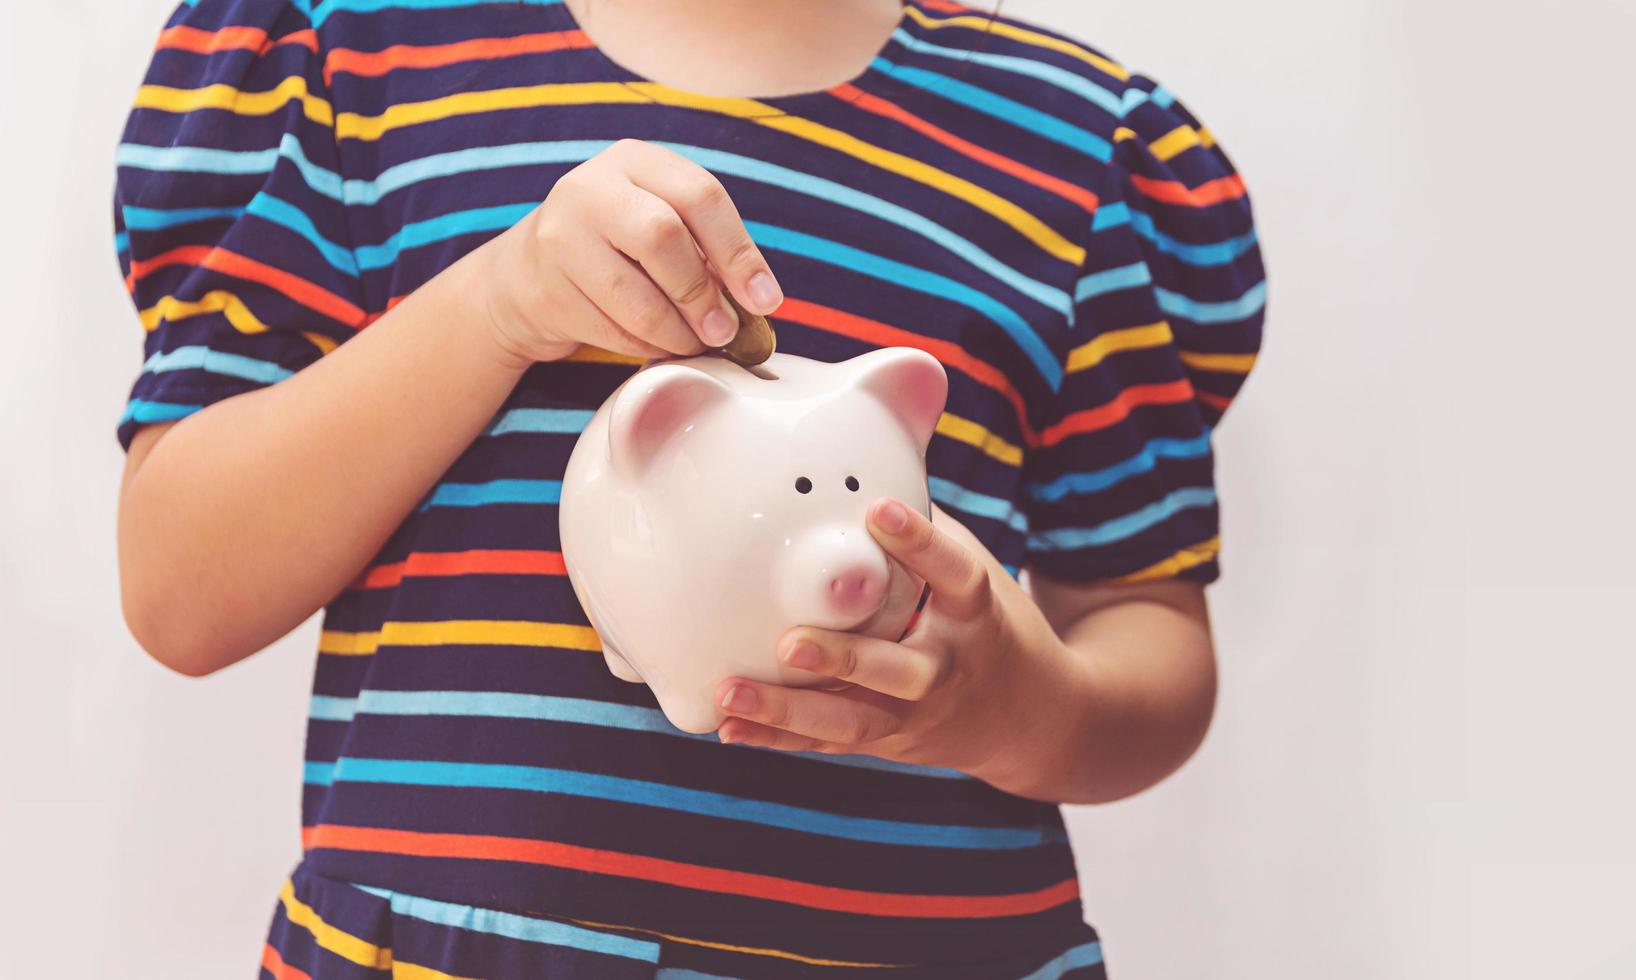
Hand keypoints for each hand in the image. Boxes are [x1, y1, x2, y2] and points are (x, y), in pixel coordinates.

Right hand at [475, 139, 783, 364]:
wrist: (527, 275)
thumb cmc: (615, 248)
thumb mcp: (657, 220)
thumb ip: (704, 246)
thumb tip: (758, 298)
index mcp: (635, 161)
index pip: (701, 196)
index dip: (740, 253)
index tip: (765, 300)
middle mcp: (592, 187)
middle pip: (664, 237)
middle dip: (702, 293)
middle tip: (724, 330)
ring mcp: (561, 235)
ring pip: (636, 293)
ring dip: (676, 330)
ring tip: (694, 343)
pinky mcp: (546, 287)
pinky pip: (611, 328)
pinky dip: (643, 345)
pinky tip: (655, 344)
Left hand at [714, 498, 1073, 782]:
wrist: (1032, 716)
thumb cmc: (984, 619)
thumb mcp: (974, 566)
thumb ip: (924, 526)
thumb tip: (865, 450)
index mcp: (976, 611)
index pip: (954, 572)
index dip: (920, 541)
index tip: (876, 510)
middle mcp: (948, 667)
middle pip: (896, 669)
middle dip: (843, 658)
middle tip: (788, 642)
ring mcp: (917, 713)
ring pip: (851, 718)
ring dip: (787, 709)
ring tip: (729, 691)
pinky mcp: (888, 741)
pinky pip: (829, 741)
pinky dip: (777, 737)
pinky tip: (727, 724)